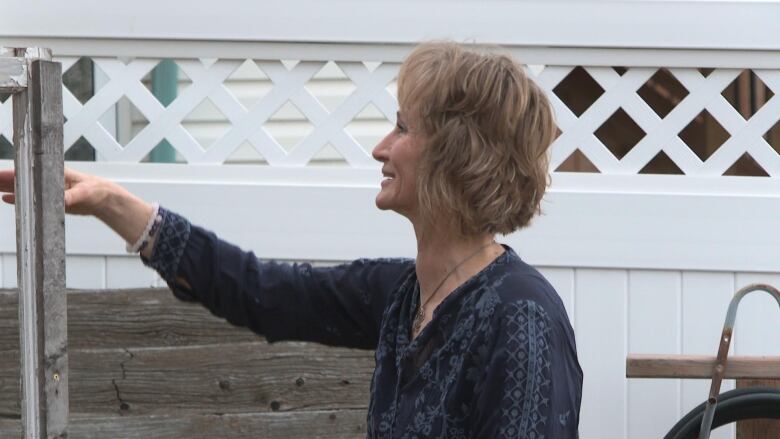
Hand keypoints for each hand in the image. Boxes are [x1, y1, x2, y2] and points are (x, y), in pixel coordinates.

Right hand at [0, 167, 154, 250]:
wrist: (104, 199)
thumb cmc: (97, 190)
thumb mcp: (84, 193)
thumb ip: (72, 197)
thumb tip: (64, 201)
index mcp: (54, 173)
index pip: (28, 172)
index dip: (11, 173)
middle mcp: (48, 180)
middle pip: (20, 179)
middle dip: (3, 179)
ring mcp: (48, 190)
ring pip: (23, 188)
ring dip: (8, 188)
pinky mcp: (50, 201)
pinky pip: (30, 199)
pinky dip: (17, 199)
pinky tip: (6, 199)